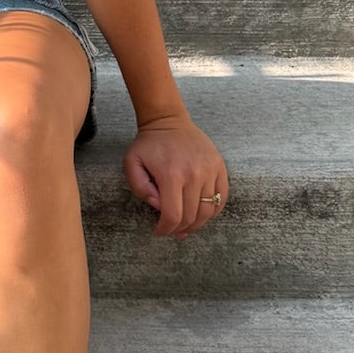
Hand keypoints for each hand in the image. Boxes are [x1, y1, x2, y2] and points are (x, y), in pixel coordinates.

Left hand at [123, 112, 228, 238]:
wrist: (169, 121)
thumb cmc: (148, 144)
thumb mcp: (131, 163)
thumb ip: (140, 188)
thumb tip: (158, 206)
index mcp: (171, 175)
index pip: (173, 215)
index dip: (166, 229)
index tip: (159, 232)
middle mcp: (194, 174)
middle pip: (191, 216)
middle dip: (179, 229)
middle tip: (171, 231)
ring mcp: (210, 170)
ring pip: (208, 211)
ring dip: (197, 224)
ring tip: (186, 228)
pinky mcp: (219, 167)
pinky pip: (221, 198)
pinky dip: (213, 211)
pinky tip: (202, 215)